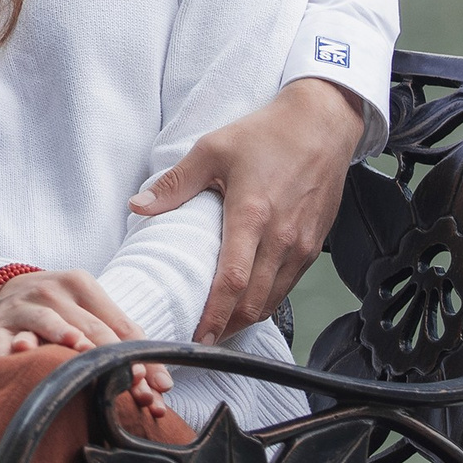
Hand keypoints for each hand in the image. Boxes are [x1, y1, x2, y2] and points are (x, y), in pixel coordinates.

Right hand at [0, 269, 173, 417]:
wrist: (3, 290)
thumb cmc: (59, 309)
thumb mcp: (88, 312)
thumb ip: (123, 342)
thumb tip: (161, 386)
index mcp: (81, 284)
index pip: (118, 326)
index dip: (138, 357)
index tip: (153, 388)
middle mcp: (52, 291)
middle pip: (89, 329)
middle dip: (112, 362)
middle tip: (131, 390)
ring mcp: (22, 306)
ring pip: (47, 322)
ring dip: (63, 336)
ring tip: (78, 351)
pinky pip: (1, 341)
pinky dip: (9, 351)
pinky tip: (19, 359)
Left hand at [129, 76, 366, 342]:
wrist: (323, 123)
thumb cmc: (269, 133)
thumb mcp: (214, 148)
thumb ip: (175, 183)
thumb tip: (139, 205)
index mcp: (252, 214)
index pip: (232, 282)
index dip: (213, 316)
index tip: (195, 335)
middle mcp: (280, 237)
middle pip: (253, 302)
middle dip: (225, 327)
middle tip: (199, 338)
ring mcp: (301, 245)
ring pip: (272, 300)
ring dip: (245, 318)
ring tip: (219, 325)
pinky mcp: (313, 246)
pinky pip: (287, 287)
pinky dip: (266, 301)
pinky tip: (247, 301)